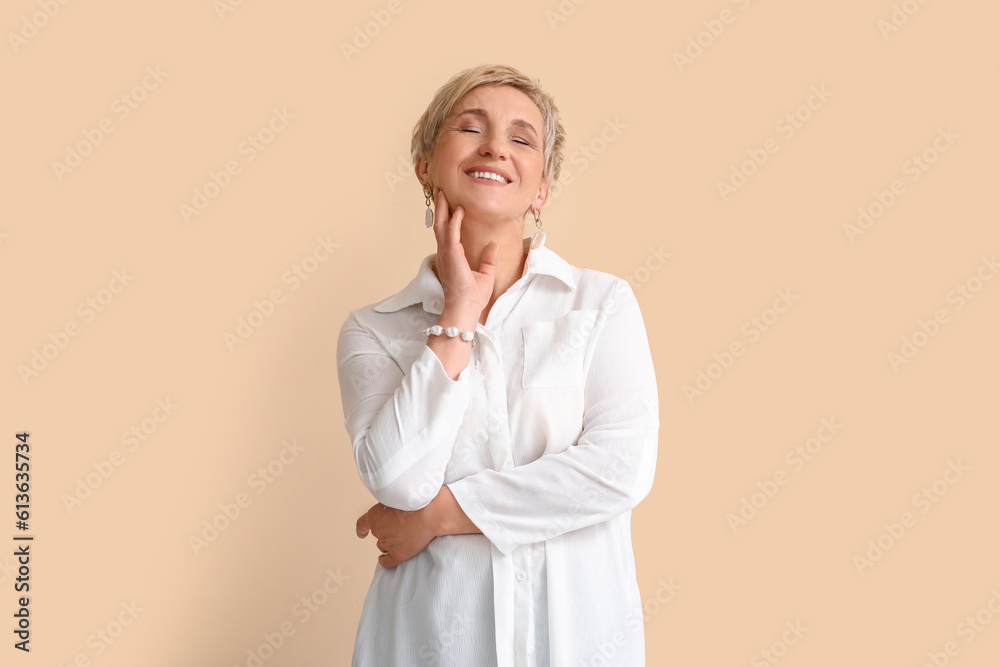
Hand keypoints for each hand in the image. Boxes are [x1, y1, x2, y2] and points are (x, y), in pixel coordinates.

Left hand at [355, 501, 436, 568]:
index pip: (362, 524)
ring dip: (389, 543)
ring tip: (403, 536)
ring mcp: (388, 543)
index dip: (362, 529)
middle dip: (386, 532)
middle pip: (377, 535)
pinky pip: (387, 561)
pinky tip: (385, 559)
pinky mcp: (398, 554)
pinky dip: (385, 560)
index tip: (362, 533)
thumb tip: (388, 514)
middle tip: (400, 526)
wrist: (430, 513)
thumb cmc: (416, 502)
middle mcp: (378, 530)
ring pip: (383, 546)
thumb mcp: (395, 498)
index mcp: (374, 516)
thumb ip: (388, 508)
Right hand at [430, 187, 498, 314]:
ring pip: (441, 224)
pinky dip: (455, 219)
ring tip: (443, 193)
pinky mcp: (451, 254)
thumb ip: (488, 260)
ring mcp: (446, 253)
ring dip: (442, 208)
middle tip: (440, 191)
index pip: (446, 232)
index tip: (449, 204)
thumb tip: (494, 245)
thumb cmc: (473, 297)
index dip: (447, 217)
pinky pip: (451, 232)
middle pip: (439, 224)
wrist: (465, 307)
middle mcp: (445, 253)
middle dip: (440, 207)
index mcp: (450, 257)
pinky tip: (460, 209)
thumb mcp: (485, 275)